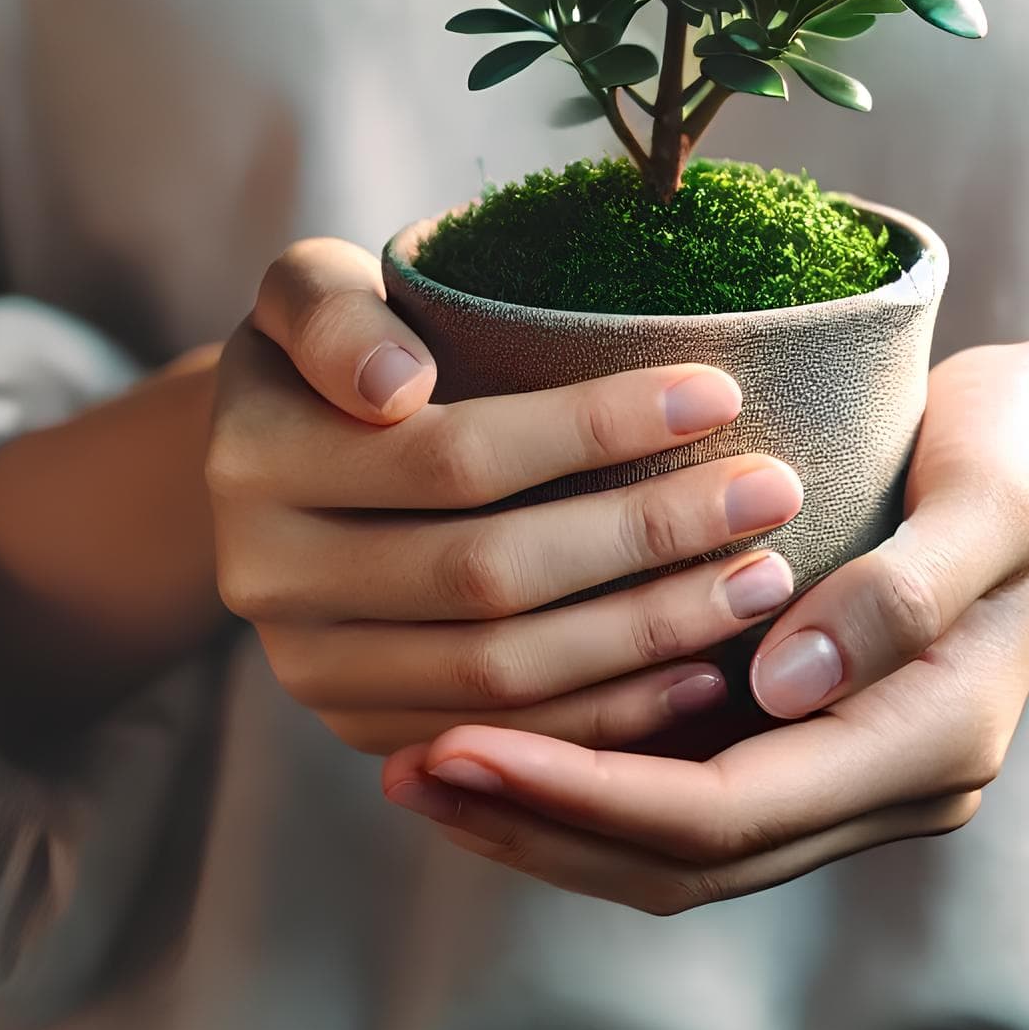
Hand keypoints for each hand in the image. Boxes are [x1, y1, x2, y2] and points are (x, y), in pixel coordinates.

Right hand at [208, 238, 809, 755]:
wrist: (274, 452)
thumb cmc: (335, 342)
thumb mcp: (309, 288)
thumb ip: (334, 315)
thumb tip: (397, 390)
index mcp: (256, 460)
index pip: (454, 455)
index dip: (593, 429)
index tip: (721, 390)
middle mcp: (268, 579)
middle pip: (488, 576)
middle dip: (647, 536)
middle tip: (773, 492)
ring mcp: (314, 672)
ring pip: (501, 676)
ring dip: (647, 634)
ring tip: (764, 579)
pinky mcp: (365, 729)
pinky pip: (502, 740)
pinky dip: (609, 716)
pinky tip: (704, 674)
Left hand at [378, 342, 1028, 908]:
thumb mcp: (992, 495)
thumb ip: (907, 592)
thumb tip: (784, 683)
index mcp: (935, 739)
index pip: (730, 809)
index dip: (587, 791)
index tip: (457, 738)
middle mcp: (892, 782)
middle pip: (690, 857)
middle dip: (543, 823)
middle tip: (405, 770)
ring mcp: (857, 765)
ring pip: (683, 846)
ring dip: (554, 818)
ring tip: (423, 768)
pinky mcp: (824, 731)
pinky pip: (696, 790)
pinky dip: (598, 781)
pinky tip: (511, 733)